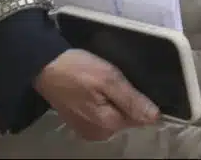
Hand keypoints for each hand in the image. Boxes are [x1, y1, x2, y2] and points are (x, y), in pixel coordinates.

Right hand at [33, 49, 159, 141]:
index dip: (141, 100)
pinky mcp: (79, 123)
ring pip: (114, 115)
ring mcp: (87, 130)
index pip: (140, 118)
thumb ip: (132, 100)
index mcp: (108, 125)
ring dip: (114, 100)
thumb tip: (155, 117)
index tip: (130, 84)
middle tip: (114, 80)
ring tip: (103, 83)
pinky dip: (103, 102)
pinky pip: (101, 114)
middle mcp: (98, 134)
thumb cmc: (78, 70)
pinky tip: (95, 89)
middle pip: (126, 118)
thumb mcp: (109, 79)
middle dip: (126, 100)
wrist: (45, 66)